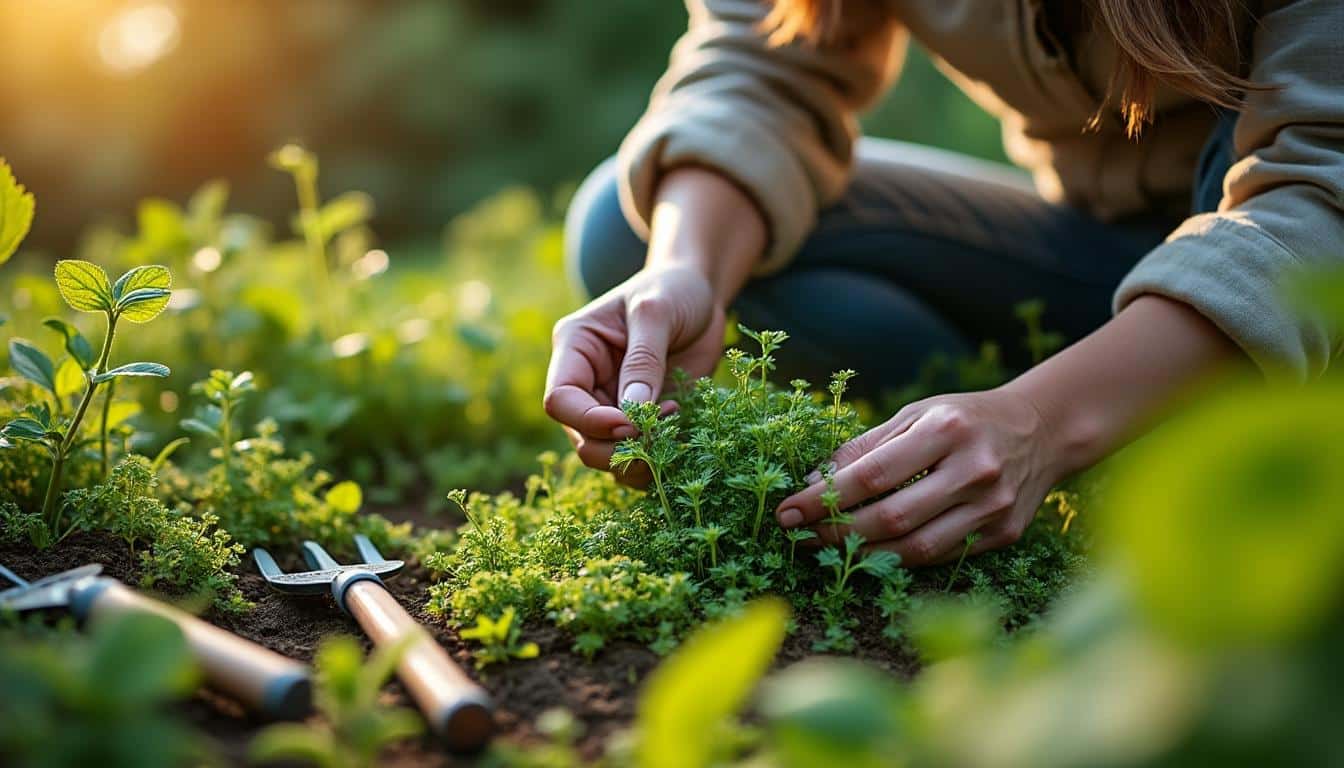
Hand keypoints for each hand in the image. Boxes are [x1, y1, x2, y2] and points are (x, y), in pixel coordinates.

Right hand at [544, 263, 724, 478]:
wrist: (700, 294)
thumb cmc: (672, 290)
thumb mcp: (656, 311)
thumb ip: (643, 359)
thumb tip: (633, 411)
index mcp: (575, 349)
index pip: (560, 400)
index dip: (590, 421)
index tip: (632, 425)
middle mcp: (586, 382)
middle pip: (580, 437)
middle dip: (616, 448)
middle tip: (660, 434)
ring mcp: (612, 405)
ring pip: (605, 455)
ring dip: (637, 460)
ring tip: (673, 430)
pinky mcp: (640, 421)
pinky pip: (636, 458)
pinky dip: (656, 461)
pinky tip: (680, 437)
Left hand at [773, 388, 1065, 565]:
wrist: (1043, 430)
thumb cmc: (964, 419)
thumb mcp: (915, 414)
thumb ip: (865, 447)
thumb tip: (812, 480)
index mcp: (946, 430)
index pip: (871, 475)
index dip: (822, 498)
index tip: (786, 512)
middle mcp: (974, 470)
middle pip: (891, 517)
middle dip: (836, 532)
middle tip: (799, 537)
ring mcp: (993, 506)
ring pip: (916, 548)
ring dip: (863, 554)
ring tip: (827, 550)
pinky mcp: (1004, 533)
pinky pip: (941, 557)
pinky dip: (901, 558)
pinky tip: (872, 553)